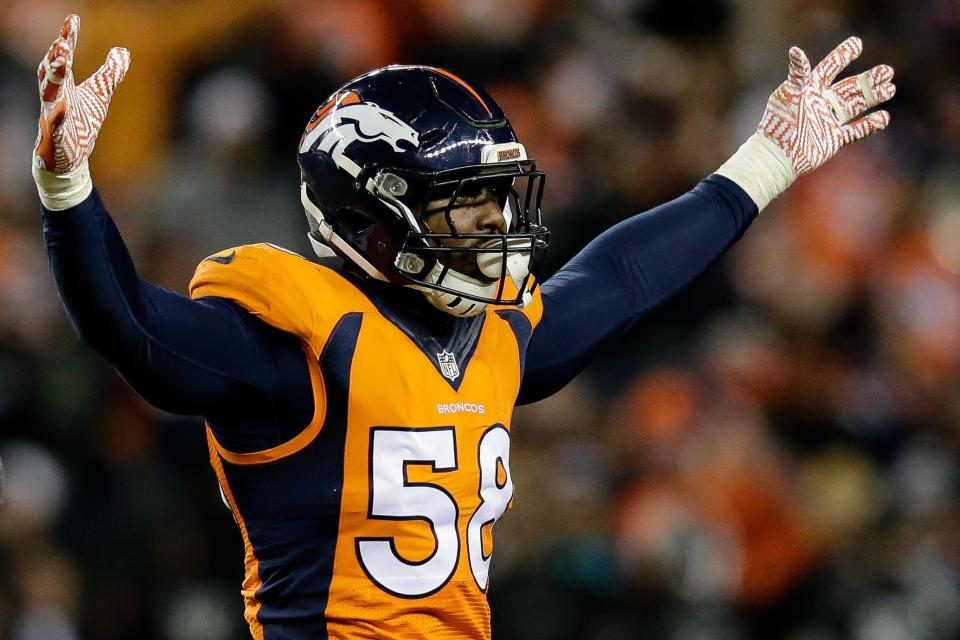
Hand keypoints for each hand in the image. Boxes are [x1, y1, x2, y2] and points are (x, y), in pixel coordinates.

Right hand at [34, 14, 130, 173]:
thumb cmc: (82, 122)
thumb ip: (110, 73)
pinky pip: (54, 128)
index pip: (63, 57)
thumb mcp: (100, 94)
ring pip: (49, 96)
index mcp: (64, 85)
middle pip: (51, 73)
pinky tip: (64, 108)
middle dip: (56, 57)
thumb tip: (122, 50)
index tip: (73, 19)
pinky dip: (57, 118)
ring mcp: (52, 118)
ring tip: (62, 63)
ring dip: (54, 79)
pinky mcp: (56, 139)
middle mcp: (54, 98)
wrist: (70, 157)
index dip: (67, 38)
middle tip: (64, 42)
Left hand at [758, 36, 894, 176]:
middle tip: (887, 71)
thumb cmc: (780, 122)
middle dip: (868, 79)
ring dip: (872, 97)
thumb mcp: (789, 93)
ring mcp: (828, 122)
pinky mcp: (832, 140)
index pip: (829, 68)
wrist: (777, 154)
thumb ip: (797, 72)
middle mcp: (821, 104)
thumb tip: (795, 50)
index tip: (857, 43)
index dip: (842, 56)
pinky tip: (883, 117)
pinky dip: (869, 125)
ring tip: (890, 88)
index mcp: (810, 90)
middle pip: (849, 87)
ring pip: (855, 106)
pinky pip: (854, 131)